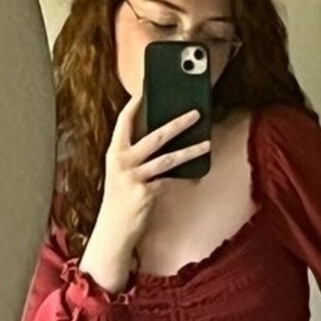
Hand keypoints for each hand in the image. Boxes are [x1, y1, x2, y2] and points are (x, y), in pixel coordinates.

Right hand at [95, 92, 210, 252]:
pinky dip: (185, 179)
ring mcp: (134, 178)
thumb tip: (159, 137)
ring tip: (206, 144)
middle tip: (195, 113)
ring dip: (190, 151)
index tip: (145, 91)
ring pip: (168, 159)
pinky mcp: (146, 193)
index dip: (134, 105)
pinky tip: (197, 176)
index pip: (123, 122)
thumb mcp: (120, 173)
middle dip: (178, 123)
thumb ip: (134, 156)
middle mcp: (122, 162)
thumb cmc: (119, 199)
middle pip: (155, 136)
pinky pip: (171, 181)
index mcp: (114, 153)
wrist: (113, 230)